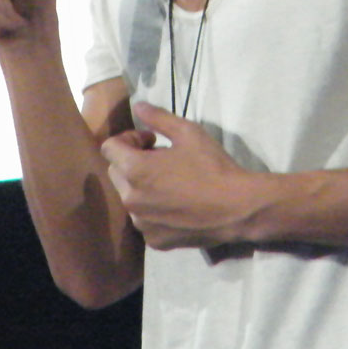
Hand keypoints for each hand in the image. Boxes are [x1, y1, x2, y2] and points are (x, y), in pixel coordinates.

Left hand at [100, 101, 261, 250]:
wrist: (238, 208)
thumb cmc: (212, 166)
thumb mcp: (188, 132)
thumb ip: (158, 118)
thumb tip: (138, 106)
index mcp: (134, 170)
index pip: (109, 148)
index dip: (128, 139)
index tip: (151, 141)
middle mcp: (130, 199)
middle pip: (115, 172)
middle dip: (132, 161)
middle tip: (161, 159)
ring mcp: (141, 223)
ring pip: (129, 197)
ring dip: (141, 186)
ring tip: (170, 182)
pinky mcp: (154, 241)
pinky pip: (144, 219)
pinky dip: (153, 210)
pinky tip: (178, 205)